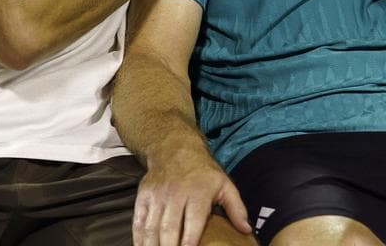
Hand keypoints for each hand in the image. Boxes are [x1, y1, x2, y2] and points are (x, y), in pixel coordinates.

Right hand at [134, 149, 249, 245]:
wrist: (174, 148)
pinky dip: (139, 238)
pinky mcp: (144, 196)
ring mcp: (157, 196)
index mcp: (198, 193)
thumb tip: (246, 230)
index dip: (189, 241)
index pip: (193, 222)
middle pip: (169, 228)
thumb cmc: (203, 172)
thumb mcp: (224, 185)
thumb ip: (236, 208)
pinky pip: (139, 221)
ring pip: (152, 227)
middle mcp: (176, 194)